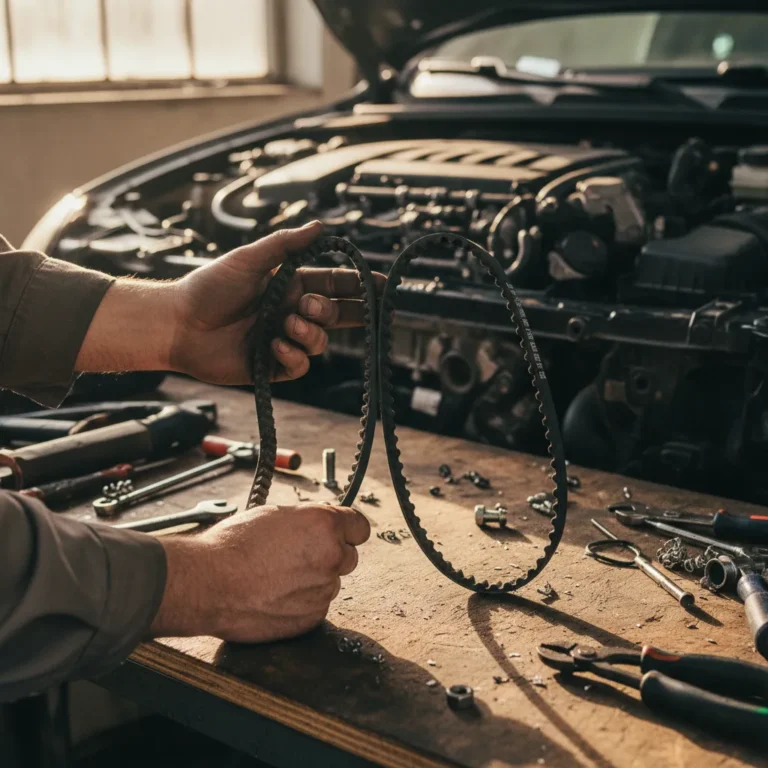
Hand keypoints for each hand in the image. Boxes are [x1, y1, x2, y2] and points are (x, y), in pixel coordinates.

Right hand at [150, 503, 369, 641]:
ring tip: (278, 576)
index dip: (348, 530)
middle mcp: (331, 557)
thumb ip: (307, 522)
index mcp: (325, 526)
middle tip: (300, 555)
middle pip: (348, 556)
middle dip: (330, 554)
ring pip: (330, 582)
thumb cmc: (233, 546)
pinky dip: (302, 602)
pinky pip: (316, 605)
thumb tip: (319, 527)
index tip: (341, 533)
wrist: (209, 583)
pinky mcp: (312, 617)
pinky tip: (276, 594)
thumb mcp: (275, 515)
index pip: (360, 527)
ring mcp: (323, 590)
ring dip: (314, 579)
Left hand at [168, 221, 383, 383]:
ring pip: (321, 342)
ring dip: (309, 333)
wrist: (178, 325)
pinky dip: (293, 356)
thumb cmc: (208, 287)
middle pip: (336, 315)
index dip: (360, 286)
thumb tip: (320, 226)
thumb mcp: (248, 259)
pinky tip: (273, 346)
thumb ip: (286, 245)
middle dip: (339, 313)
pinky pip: (301, 365)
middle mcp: (292, 312)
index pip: (336, 285)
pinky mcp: (273, 366)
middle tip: (309, 307)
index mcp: (290, 284)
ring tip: (285, 325)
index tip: (384, 286)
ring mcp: (284, 340)